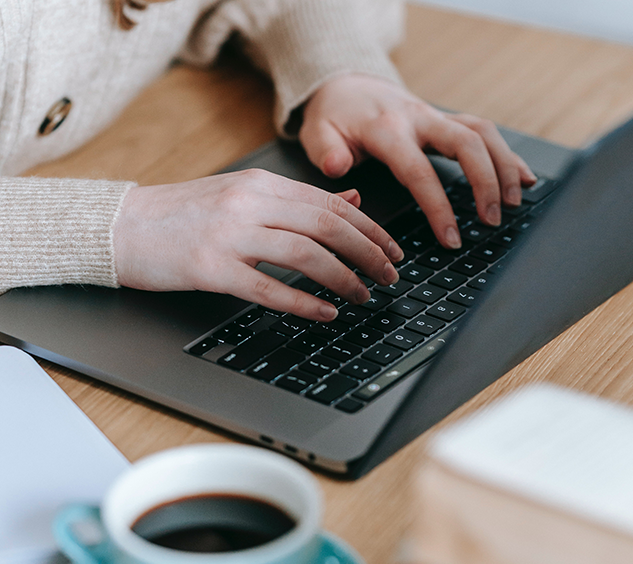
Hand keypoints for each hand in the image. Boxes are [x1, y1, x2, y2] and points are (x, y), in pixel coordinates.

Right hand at [113, 169, 402, 320]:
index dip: (371, 229)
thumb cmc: (184, 214)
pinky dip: (303, 302)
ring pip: (305, 255)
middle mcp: (250, 204)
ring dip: (343, 278)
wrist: (121, 226)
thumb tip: (353, 197)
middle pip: (328, 226)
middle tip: (391, 277)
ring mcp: (229, 235)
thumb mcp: (244, 194)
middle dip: (368, 253)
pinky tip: (325, 313)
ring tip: (364, 296)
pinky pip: (268, 287)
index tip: (393, 251)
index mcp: (261, 184)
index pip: (332, 203)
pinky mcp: (210, 268)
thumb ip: (299, 198)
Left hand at [300, 74, 536, 248]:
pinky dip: (508, 155)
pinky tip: (525, 177)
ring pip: (483, 133)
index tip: (452, 237)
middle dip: (485, 183)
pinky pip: (485, 132)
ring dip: (505, 167)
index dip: (439, 206)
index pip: (419, 170)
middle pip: (466, 143)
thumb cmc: (335, 115)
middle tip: (491, 220)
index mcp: (387, 128)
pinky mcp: (447, 121)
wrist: (347, 83)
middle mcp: (419, 118)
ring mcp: (436, 117)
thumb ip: (326, 151)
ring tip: (514, 203)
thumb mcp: (317, 132)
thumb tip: (339, 167)